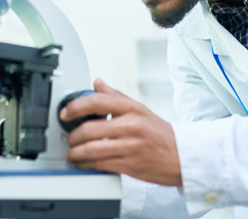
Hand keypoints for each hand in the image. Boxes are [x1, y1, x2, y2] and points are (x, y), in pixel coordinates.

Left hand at [60, 78, 181, 185]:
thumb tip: (97, 83)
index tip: (65, 113)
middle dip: (72, 136)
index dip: (76, 107)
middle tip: (68, 137)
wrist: (181, 155)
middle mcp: (130, 125)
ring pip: (91, 149)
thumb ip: (115, 96)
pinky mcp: (129, 165)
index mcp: (132, 108)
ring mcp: (130, 146)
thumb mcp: (139, 109)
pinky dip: (85, 164)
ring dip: (75, 153)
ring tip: (71, 152)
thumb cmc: (159, 133)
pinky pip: (99, 164)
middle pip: (90, 129)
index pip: (97, 101)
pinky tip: (81, 163)